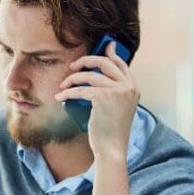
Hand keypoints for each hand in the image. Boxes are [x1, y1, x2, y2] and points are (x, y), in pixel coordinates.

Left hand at [55, 42, 139, 161]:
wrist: (112, 148)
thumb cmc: (111, 131)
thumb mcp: (117, 108)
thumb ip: (113, 91)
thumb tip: (97, 76)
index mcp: (133, 89)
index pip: (121, 64)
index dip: (111, 53)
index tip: (105, 45)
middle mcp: (128, 87)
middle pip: (105, 63)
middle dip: (86, 61)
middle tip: (72, 66)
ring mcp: (118, 91)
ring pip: (90, 76)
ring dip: (72, 79)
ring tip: (63, 85)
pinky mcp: (104, 98)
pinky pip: (81, 90)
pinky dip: (68, 92)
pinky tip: (60, 96)